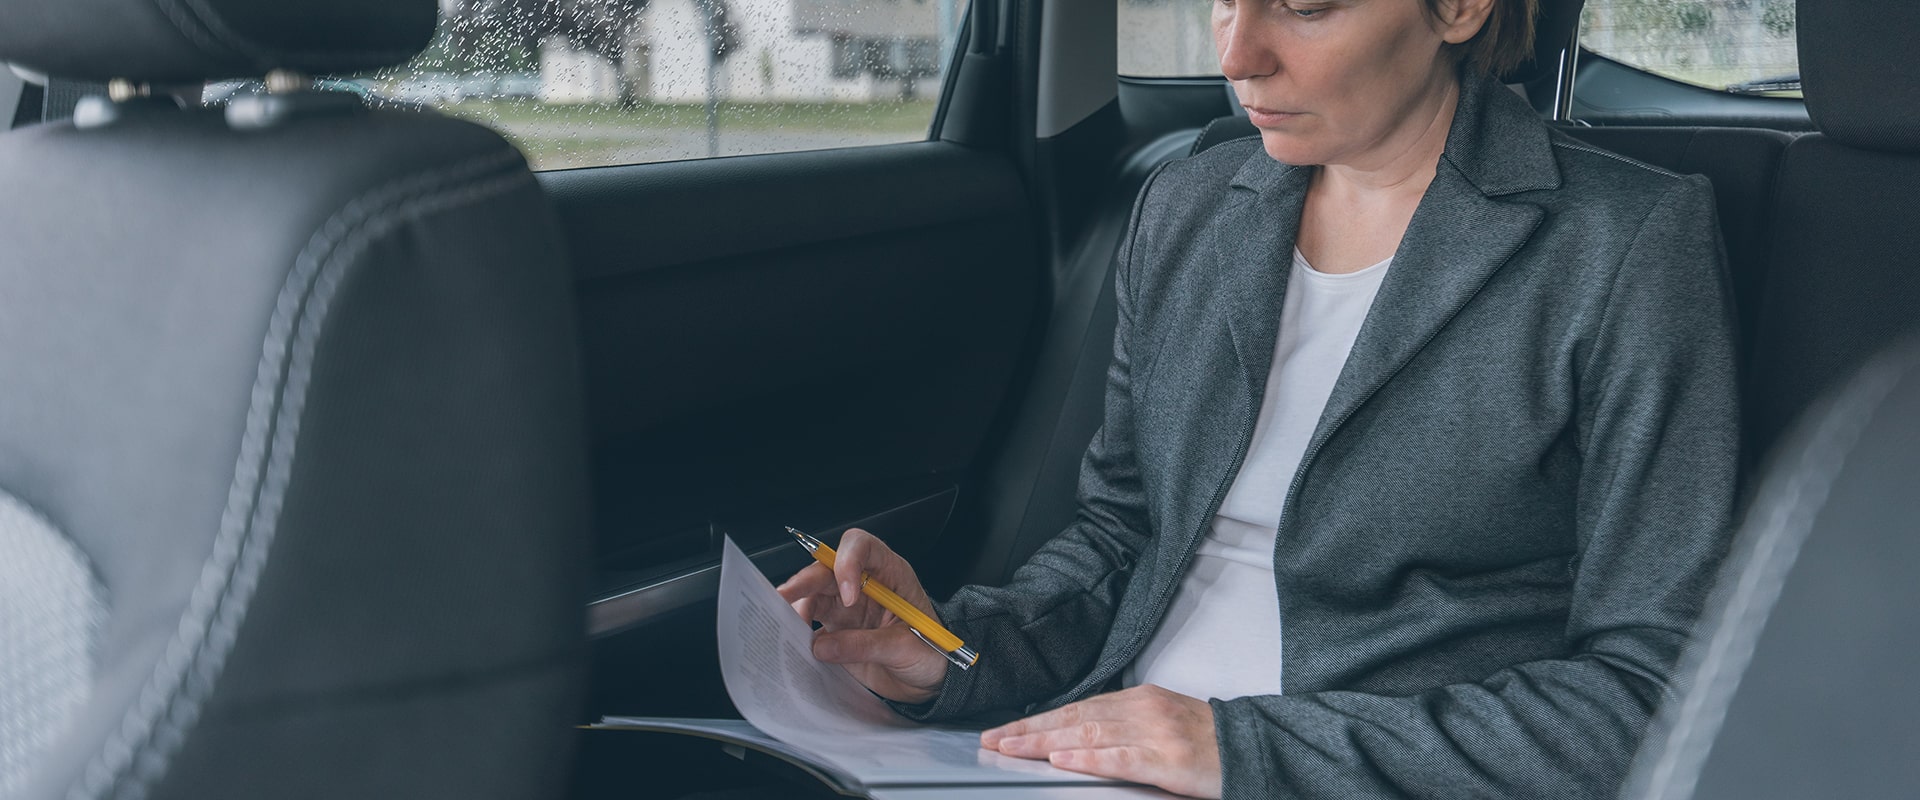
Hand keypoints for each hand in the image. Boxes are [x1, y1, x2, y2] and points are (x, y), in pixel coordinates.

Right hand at [775, 528, 948, 704]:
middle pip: (827, 570)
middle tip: (784, 597)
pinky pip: (811, 626)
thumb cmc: (931, 653)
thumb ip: (867, 645)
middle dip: (804, 582)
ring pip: (813, 596)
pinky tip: (792, 643)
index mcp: (890, 574)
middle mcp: (864, 585)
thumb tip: (823, 646)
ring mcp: (847, 607)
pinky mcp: (836, 631)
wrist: (930, 680)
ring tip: (788, 628)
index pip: (862, 547)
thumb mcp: (907, 648)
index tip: (848, 595)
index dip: (848, 562)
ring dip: (797, 609)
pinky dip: (797, 633)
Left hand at [980, 685, 1221, 798]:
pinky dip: (1089, 759)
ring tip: (1013, 748)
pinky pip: (1121, 759)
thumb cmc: (1208, 740)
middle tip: (993, 740)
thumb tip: (1077, 738)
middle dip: (1029, 730)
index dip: (1038, 720)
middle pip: (1074, 719)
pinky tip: (1064, 760)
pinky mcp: (1168, 759)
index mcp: (1138, 699)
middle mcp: (1142, 709)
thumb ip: (1122, 726)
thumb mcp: (1161, 722)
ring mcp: (1155, 733)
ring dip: (1045, 743)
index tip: (1005, 730)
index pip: (1076, 709)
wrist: (1255, 747)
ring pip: (1089, 735)